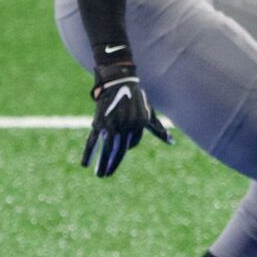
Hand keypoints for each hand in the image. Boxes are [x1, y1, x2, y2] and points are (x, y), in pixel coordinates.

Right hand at [83, 61, 171, 177]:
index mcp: (138, 125)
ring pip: (107, 149)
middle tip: (107, 175)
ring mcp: (112, 125)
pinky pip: (93, 141)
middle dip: (113, 164)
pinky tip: (85, 164)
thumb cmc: (136, 98)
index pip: (132, 143)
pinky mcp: (99, 123)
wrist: (118, 82)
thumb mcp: (149, 114)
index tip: (119, 150)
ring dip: (102, 163)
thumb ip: (158, 129)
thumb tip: (172, 142)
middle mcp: (126, 126)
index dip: (126, 147)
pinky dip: (88, 153)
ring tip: (100, 175)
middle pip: (119, 150)